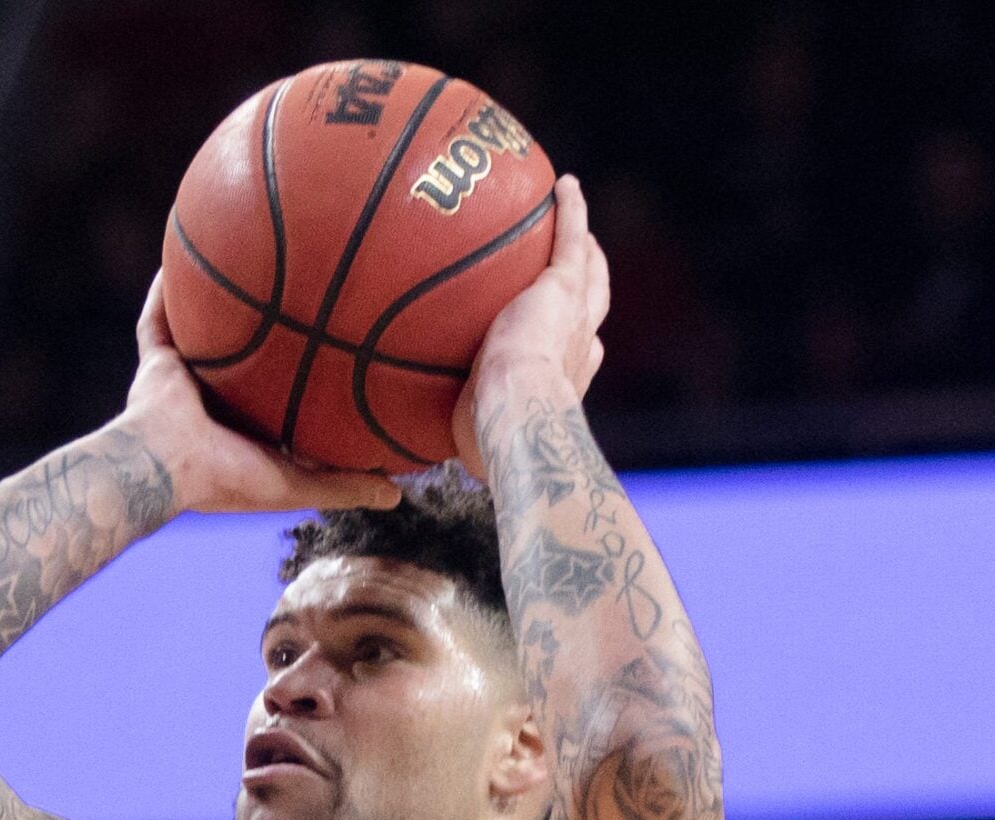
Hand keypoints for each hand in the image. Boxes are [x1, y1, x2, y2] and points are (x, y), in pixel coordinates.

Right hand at [119, 271, 402, 513]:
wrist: (164, 469)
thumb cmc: (226, 479)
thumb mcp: (295, 487)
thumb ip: (343, 487)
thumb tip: (398, 496)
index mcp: (245, 429)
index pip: (280, 397)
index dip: (304, 373)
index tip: (337, 346)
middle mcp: (215, 400)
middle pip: (245, 355)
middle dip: (266, 327)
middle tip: (302, 289)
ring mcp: (185, 379)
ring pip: (204, 331)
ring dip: (217, 302)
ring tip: (242, 258)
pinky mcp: (157, 363)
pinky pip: (159, 319)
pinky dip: (165, 292)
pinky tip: (182, 256)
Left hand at [452, 174, 607, 475]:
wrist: (513, 414)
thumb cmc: (489, 439)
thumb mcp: (463, 438)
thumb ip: (444, 434)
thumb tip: (403, 461)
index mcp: (562, 381)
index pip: (574, 355)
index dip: (570, 342)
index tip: (560, 336)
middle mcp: (578, 346)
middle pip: (592, 306)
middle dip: (588, 286)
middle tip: (579, 267)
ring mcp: (575, 313)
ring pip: (589, 268)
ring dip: (585, 242)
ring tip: (571, 214)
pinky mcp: (562, 286)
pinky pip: (571, 236)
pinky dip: (572, 210)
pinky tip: (563, 184)